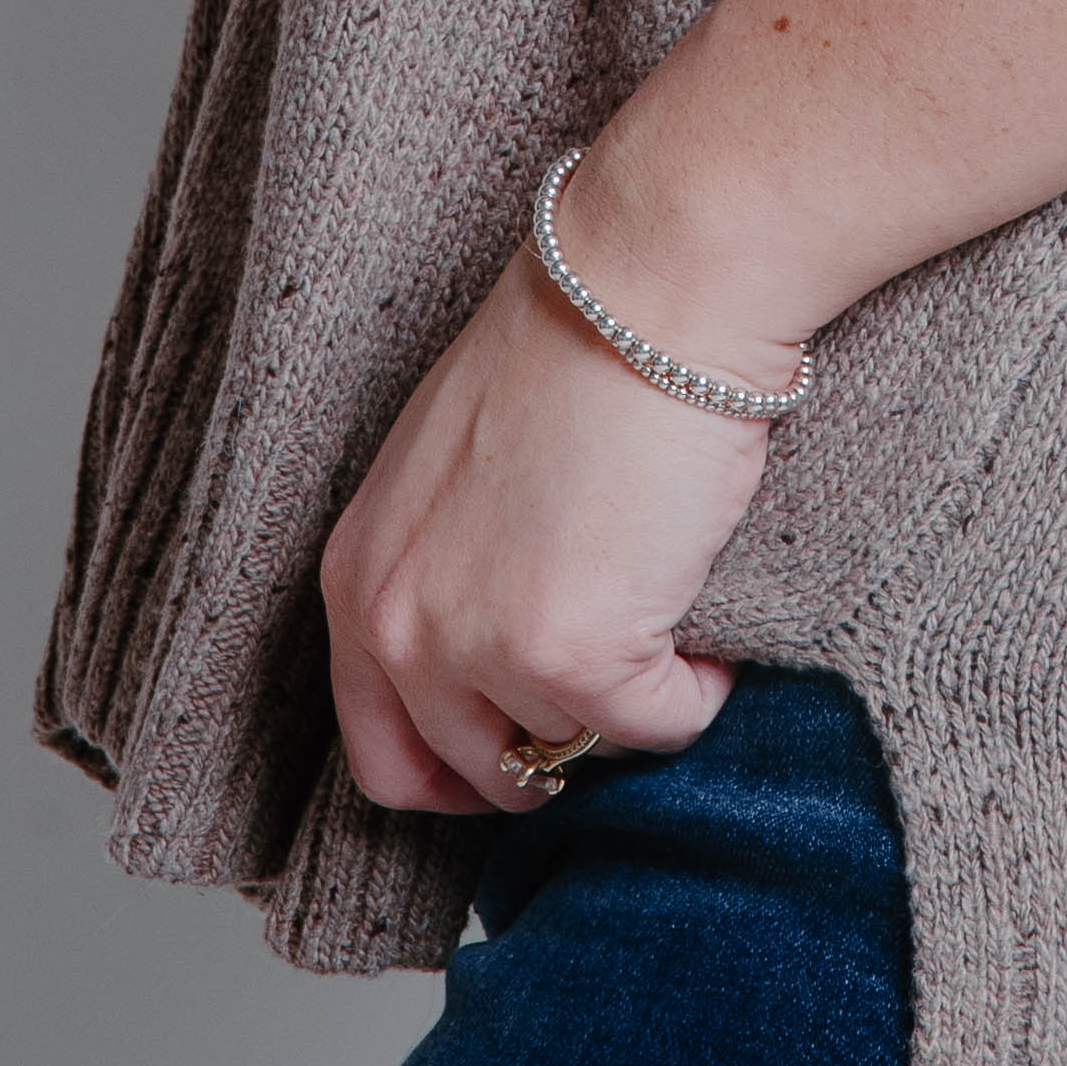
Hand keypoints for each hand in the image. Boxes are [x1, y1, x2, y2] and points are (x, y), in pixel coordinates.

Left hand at [315, 178, 801, 813]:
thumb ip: (443, 571)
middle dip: (555, 744)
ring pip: (575, 749)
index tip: (524, 752)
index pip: (381, 754)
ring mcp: (482, 646)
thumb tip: (498, 664)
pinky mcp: (577, 653)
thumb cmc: (569, 348)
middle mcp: (400, 626)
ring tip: (668, 616)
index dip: (459, 774)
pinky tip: (707, 614)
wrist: (647, 291)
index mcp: (359, 576)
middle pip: (476, 774)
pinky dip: (698, 688)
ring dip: (632, 704)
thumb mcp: (450, 471)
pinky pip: (659, 726)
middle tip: (616, 684)